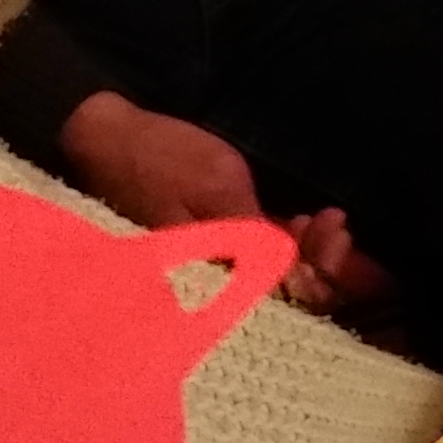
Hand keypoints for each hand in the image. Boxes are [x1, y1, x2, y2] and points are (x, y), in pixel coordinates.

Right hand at [57, 102, 364, 314]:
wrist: (105, 139)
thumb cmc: (159, 159)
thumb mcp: (216, 187)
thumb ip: (257, 234)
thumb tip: (300, 278)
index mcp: (208, 279)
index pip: (280, 303)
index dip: (320, 280)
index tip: (336, 239)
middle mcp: (211, 287)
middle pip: (282, 298)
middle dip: (321, 264)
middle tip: (337, 224)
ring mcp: (212, 269)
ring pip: (273, 281)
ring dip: (308, 253)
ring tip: (326, 218)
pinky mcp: (211, 252)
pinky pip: (255, 265)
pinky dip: (284, 246)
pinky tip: (303, 221)